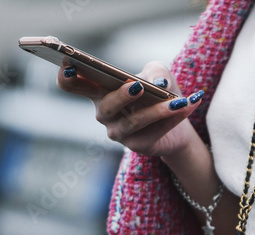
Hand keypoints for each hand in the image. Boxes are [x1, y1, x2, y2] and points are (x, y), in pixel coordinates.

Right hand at [56, 60, 203, 157]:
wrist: (179, 117)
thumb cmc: (160, 90)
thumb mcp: (159, 73)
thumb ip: (156, 71)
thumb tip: (158, 83)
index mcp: (99, 90)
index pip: (72, 85)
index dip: (66, 78)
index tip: (69, 67)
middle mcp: (104, 112)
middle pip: (105, 105)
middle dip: (121, 95)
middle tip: (137, 86)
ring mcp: (118, 132)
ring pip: (134, 121)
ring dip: (158, 110)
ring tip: (177, 101)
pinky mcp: (137, 145)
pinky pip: (154, 132)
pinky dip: (173, 119)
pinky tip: (188, 106)